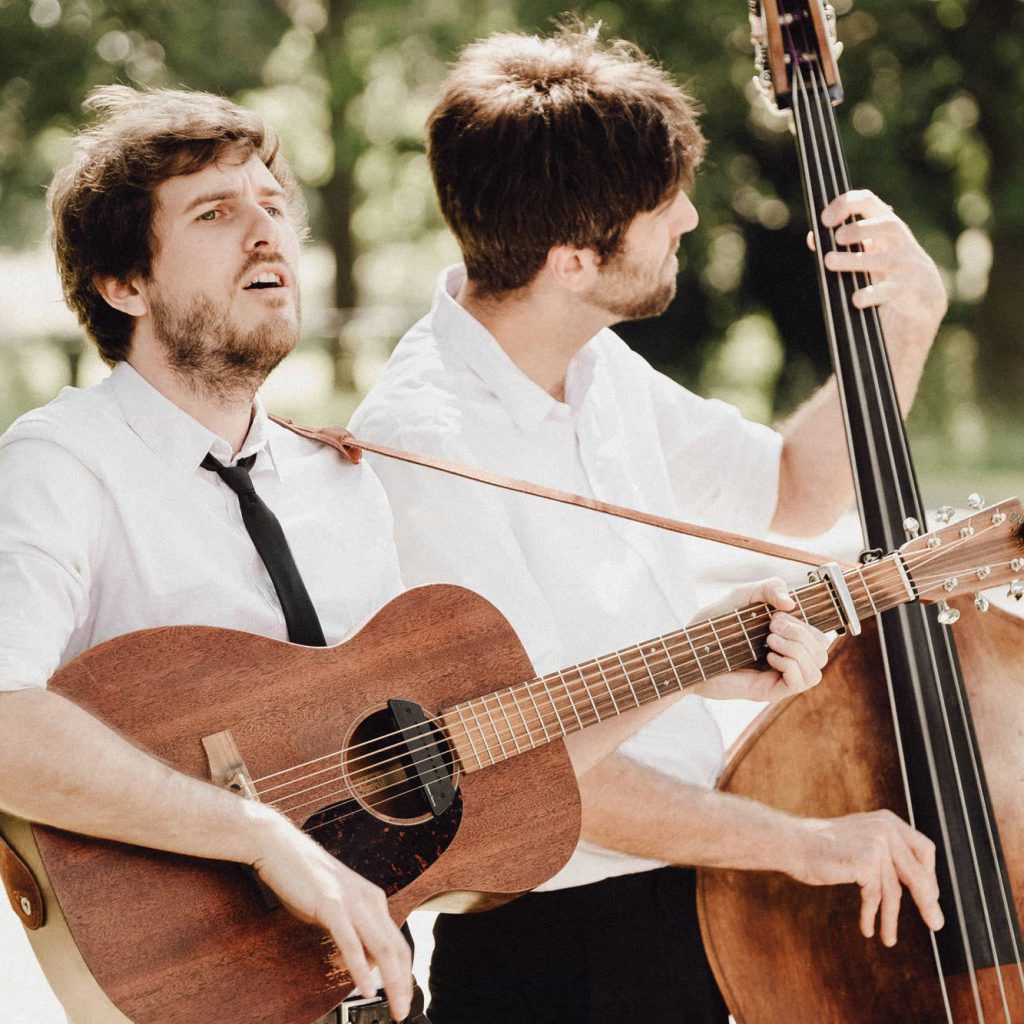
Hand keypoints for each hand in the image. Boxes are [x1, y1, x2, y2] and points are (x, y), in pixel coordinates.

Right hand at [251, 813, 411, 1018]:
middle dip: (403, 984)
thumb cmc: (305, 878)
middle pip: (396, 949)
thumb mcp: (336, 905)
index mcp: (373, 899)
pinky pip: (351, 943)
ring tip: (393, 1007)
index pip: (398, 942)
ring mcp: (351, 902)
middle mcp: (369, 900)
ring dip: (392, 983)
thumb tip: (366, 959)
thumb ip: (354, 929)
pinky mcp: (331, 905)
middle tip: (402, 1012)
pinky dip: (361, 969)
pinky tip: (367, 989)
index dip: (404, 973)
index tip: (403, 996)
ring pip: (382, 949)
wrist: (280, 847)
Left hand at [691, 578, 829, 702]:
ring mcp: (778, 677)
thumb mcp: (741, 597)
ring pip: (816, 669)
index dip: (807, 624)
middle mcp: (786, 659)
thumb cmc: (712, 625)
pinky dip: (791, 666)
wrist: (688, 652)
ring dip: (797, 650)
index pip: (820, 636)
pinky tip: (768, 657)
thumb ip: (768, 588)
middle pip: (822, 652)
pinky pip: (801, 682)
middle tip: (772, 627)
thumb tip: (791, 603)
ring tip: (769, 642)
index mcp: (785, 640)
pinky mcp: (769, 691)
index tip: (777, 615)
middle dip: (801, 634)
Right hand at [788, 809, 944, 945]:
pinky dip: (872, 914)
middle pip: (917, 873)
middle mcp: (887, 828)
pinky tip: (868, 928)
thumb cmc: (822, 847)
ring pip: (894, 890)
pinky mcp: (868, 859)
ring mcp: (878, 843)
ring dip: (891, 917)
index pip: (924, 849)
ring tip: (889, 938)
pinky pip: (876, 895)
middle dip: (927, 902)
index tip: (930, 896)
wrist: (793, 843)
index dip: (930, 875)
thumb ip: (886, 855)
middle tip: (936, 924)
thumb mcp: (860, 843)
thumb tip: (922, 886)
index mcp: (888, 821)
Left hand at [811, 190, 946, 351]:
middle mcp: (899, 241)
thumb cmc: (886, 267)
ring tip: (829, 261)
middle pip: (886, 226)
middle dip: (860, 229)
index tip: (824, 219)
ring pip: (883, 259)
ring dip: (855, 260)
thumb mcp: (868, 250)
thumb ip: (843, 243)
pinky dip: (871, 294)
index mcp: (885, 225)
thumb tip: (812, 238)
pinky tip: (856, 299)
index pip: (869, 202)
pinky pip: (889, 290)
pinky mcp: (907, 288)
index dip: (847, 204)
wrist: (924, 294)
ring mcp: (906, 264)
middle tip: (837, 238)